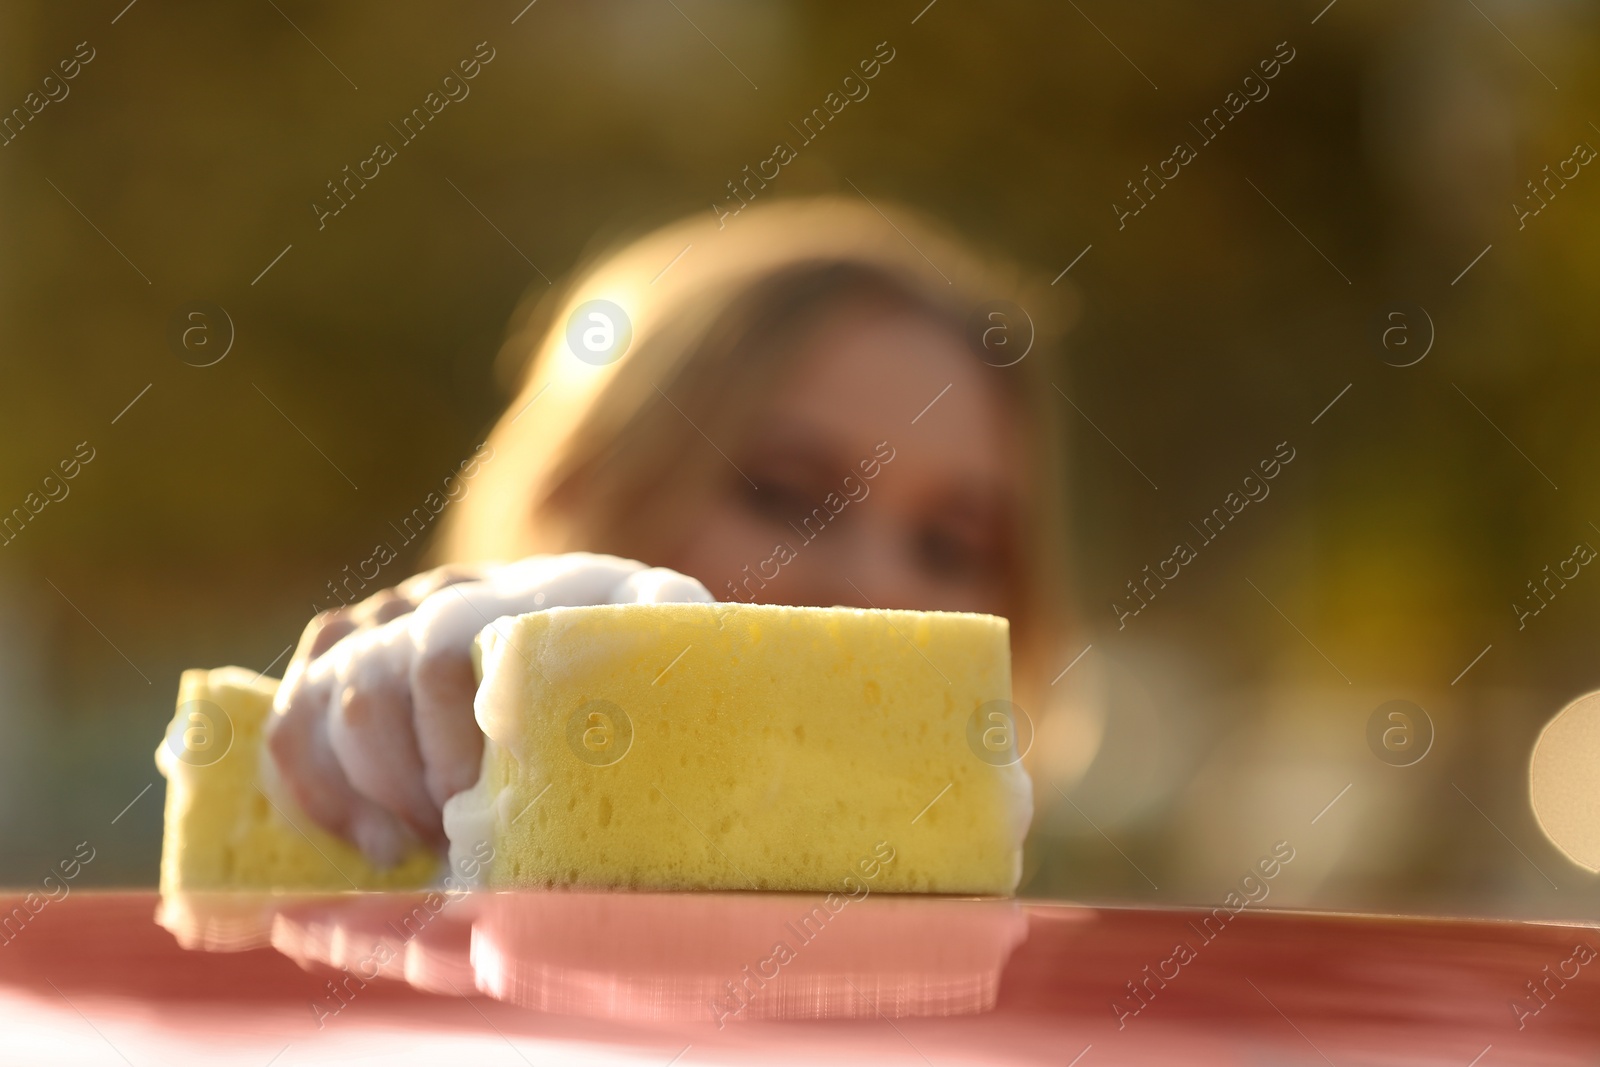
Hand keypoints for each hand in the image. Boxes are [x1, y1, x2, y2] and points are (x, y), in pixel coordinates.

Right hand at [264, 554, 712, 865]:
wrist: (614, 648)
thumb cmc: (648, 663)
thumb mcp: (671, 641)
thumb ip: (673, 627)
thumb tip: (681, 645)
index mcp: (518, 592)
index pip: (441, 653)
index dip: (440, 738)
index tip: (468, 804)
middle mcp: (442, 600)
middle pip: (372, 682)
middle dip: (399, 779)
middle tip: (442, 840)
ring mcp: (387, 629)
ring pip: (321, 698)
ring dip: (353, 788)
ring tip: (402, 851)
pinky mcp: (346, 668)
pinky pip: (290, 719)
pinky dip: (310, 785)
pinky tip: (360, 841)